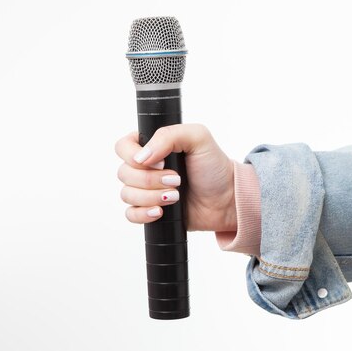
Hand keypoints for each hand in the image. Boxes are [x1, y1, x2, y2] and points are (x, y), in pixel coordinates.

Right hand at [115, 124, 235, 231]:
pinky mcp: (149, 210)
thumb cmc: (215, 167)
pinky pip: (130, 214)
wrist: (228, 200)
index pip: (123, 147)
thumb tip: (142, 157)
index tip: (160, 162)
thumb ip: (168, 136)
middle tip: (176, 181)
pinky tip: (160, 212)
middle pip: (123, 173)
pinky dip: (142, 214)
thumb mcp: (198, 138)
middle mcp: (146, 167)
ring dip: (150, 197)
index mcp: (152, 146)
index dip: (134, 156)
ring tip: (175, 197)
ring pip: (126, 194)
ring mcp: (146, 190)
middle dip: (150, 180)